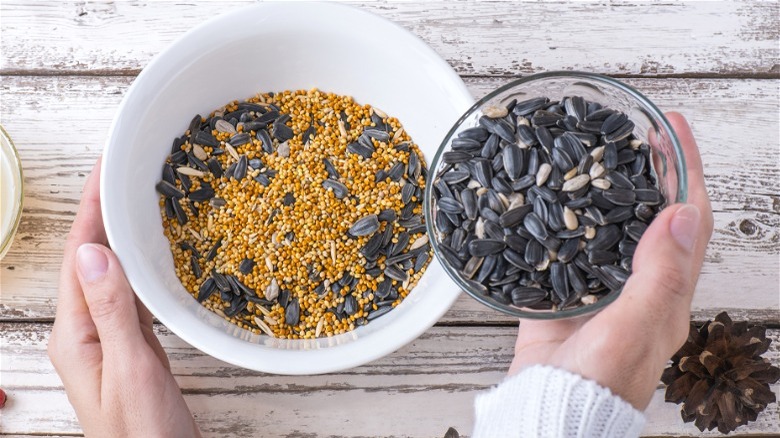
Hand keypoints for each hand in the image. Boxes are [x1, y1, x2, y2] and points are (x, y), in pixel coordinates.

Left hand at [47, 158, 201, 436]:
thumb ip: (114, 312)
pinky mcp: (129, 348)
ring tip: (135, 200)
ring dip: (119, 234)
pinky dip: (139, 266)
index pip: (79, 257)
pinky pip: (129, 295)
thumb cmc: (143, 434)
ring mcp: (106, 340)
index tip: (103, 169)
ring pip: (110, 274)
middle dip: (101, 211)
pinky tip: (151, 255)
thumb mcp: (129, 370)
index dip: (89, 208)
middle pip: (89, 259)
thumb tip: (97, 252)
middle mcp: (84, 333)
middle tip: (121, 171)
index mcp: (75, 335)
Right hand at [509, 113, 713, 409]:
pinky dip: (566, 217)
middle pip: (654, 214)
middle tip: (640, 132)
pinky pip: (569, 246)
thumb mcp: (634, 327)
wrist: (551, 409)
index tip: (675, 129)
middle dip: (653, 170)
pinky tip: (552, 197)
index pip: (687, 218)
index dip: (685, 170)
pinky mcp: (565, 293)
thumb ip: (658, 275)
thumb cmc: (598, 381)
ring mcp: (601, 287)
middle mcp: (638, 285)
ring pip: (612, 225)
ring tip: (601, 153)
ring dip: (613, 187)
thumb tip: (681, 213)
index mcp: (667, 292)